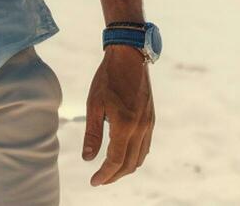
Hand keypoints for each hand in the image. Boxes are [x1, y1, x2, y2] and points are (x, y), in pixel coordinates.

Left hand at [82, 46, 154, 185]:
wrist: (130, 57)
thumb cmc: (107, 78)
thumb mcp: (94, 104)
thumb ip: (92, 134)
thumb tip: (88, 159)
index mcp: (124, 125)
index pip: (115, 161)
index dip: (104, 175)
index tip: (93, 181)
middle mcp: (140, 128)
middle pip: (128, 164)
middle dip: (114, 176)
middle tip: (99, 179)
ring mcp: (149, 125)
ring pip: (139, 158)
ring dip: (125, 168)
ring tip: (109, 170)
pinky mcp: (152, 120)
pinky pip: (145, 147)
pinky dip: (134, 157)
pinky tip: (123, 155)